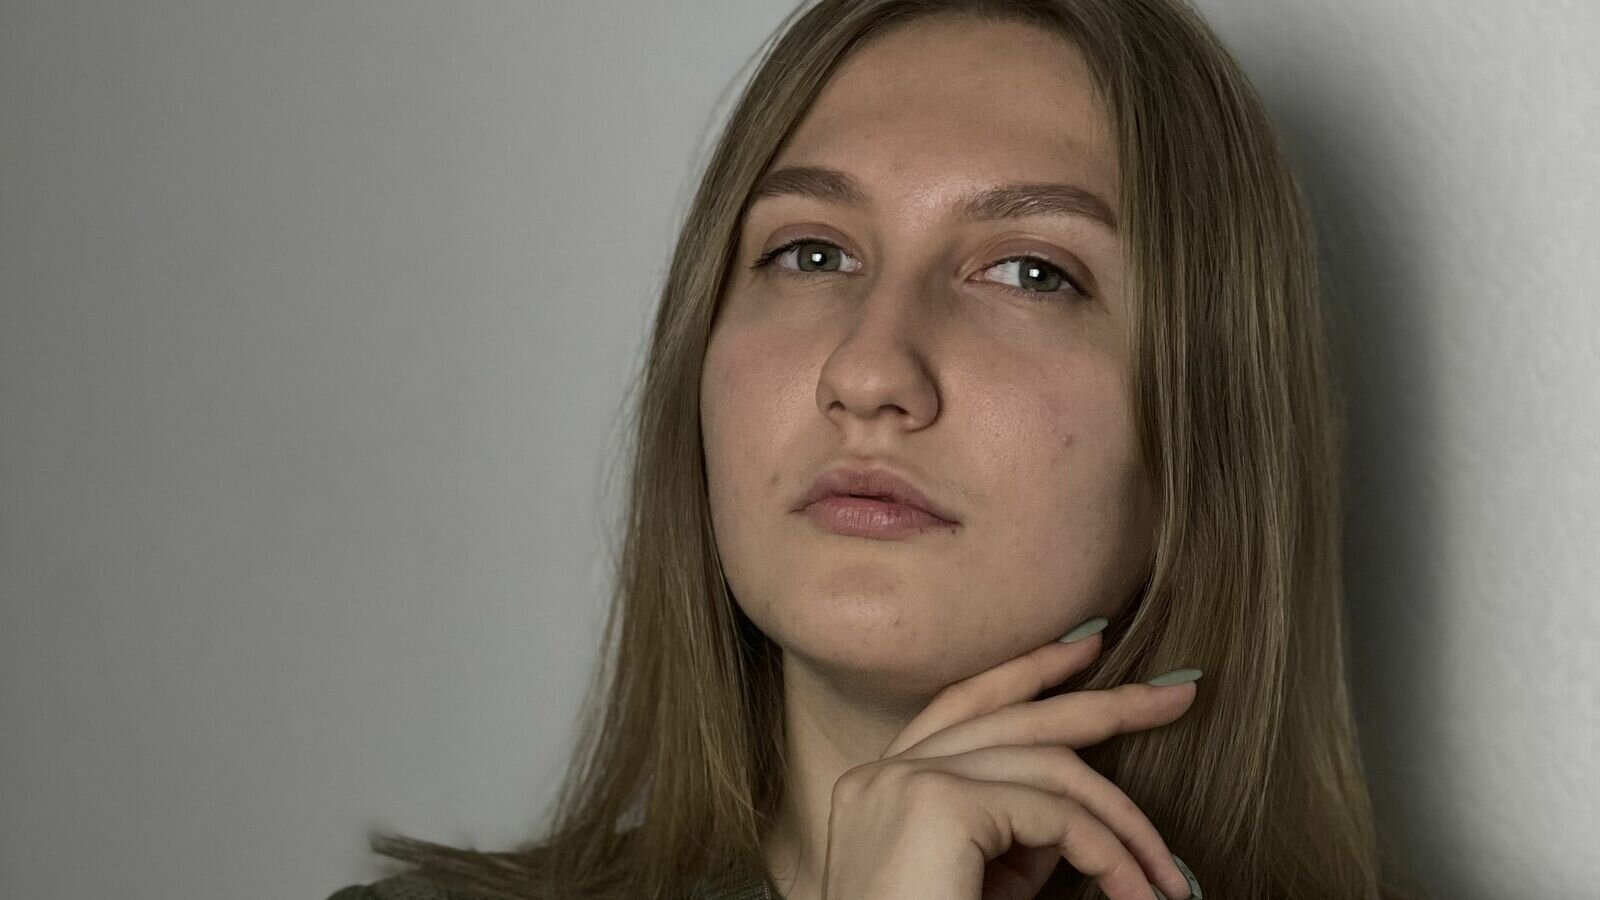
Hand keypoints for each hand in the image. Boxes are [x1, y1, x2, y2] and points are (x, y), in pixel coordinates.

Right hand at [817, 627, 1198, 899]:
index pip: (964, 708)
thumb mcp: (979, 885)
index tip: (1087, 650)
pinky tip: (1134, 894)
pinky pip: (1057, 815)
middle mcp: (884, 773)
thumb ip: (1013, 837)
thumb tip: (1073, 815)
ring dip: (1125, 821)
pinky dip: (1110, 855)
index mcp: (880, 785)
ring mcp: (907, 782)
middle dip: (1102, 703)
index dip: (1026, 673)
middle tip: (1176, 693)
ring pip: (1047, 768)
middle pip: (1011, 716)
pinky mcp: (939, 805)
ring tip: (1171, 873)